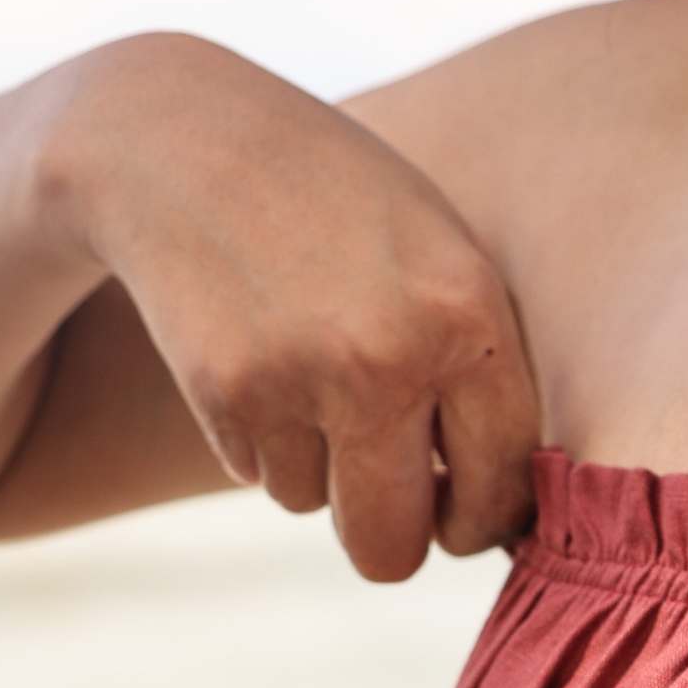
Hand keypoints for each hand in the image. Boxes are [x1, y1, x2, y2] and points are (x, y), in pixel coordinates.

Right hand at [41, 32, 543, 580]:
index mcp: (468, 315)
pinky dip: (261, 439)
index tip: (463, 513)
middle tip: (388, 501)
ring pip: (318, 508)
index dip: (483, 519)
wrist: (179, 137)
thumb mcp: (438, 251)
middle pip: (396, 550)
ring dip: (315, 466)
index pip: (504, 489)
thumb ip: (479, 369)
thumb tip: (507, 515)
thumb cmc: (336, 202)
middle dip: (391, 539)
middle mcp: (391, 357)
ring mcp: (302, 379)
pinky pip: (260, 476)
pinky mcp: (226, 393)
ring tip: (303, 368)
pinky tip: (254, 352)